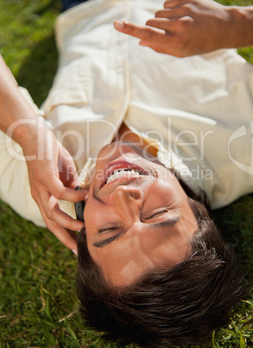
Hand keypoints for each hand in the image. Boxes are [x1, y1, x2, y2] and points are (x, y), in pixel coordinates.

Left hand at [22, 122, 87, 253]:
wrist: (36, 136)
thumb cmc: (51, 153)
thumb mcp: (65, 174)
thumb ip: (72, 187)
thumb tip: (83, 197)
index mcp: (44, 197)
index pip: (53, 221)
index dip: (64, 234)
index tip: (76, 246)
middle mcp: (40, 196)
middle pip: (50, 224)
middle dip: (64, 238)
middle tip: (77, 249)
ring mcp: (41, 188)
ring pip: (53, 213)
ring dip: (68, 222)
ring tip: (82, 227)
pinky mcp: (45, 177)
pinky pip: (59, 193)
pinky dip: (72, 197)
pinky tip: (83, 197)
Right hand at [114, 0, 233, 56]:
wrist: (225, 27)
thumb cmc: (201, 44)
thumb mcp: (182, 52)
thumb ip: (160, 47)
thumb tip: (141, 41)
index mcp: (176, 42)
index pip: (148, 34)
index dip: (130, 30)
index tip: (116, 24)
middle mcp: (179, 26)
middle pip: (150, 22)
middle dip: (153, 28)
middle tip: (168, 33)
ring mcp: (183, 11)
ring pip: (158, 13)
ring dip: (162, 19)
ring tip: (179, 24)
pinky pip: (166, 3)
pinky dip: (169, 10)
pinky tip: (183, 15)